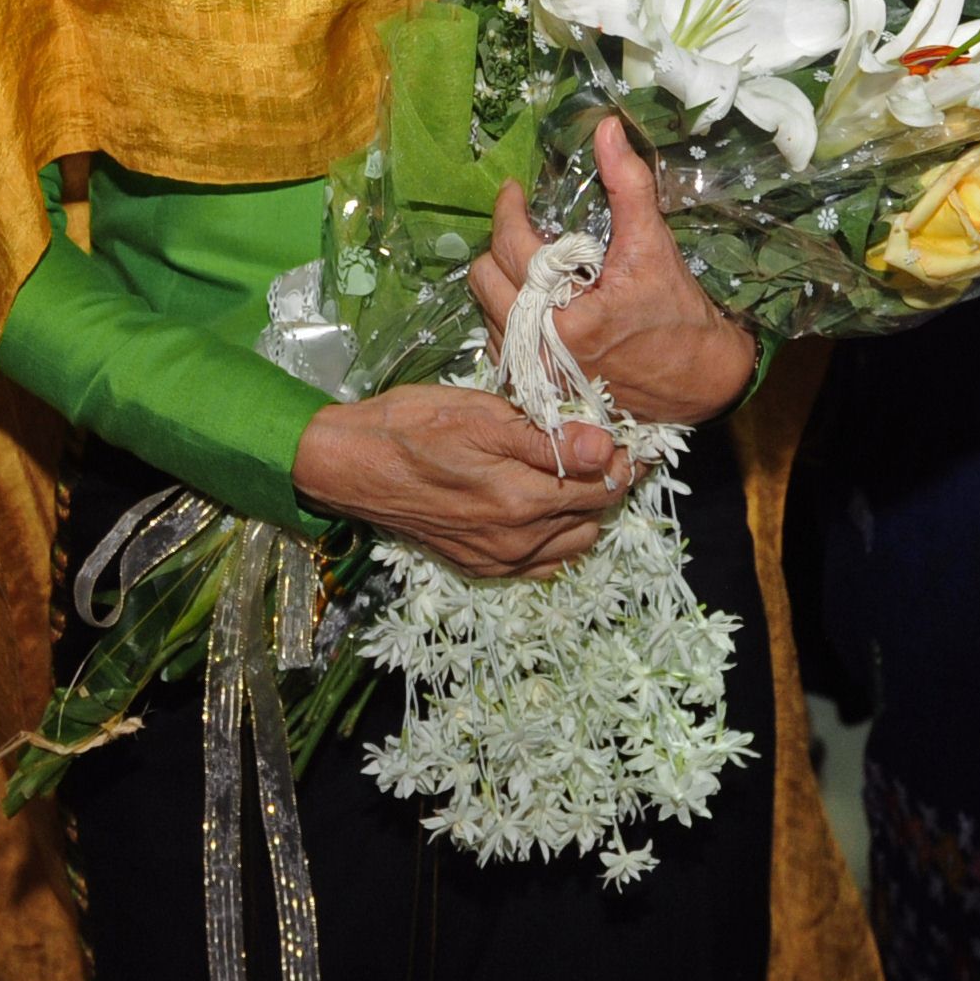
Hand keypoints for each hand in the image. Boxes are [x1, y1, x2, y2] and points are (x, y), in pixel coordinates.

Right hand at [292, 383, 632, 577]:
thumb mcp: (479, 414)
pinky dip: (559, 538)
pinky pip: (543, 562)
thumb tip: (604, 449)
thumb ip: (544, 437)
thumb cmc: (412, 426)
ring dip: (586, 510)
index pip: (602, 484)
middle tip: (605, 446)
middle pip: (593, 514)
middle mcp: (518, 540)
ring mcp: (499, 558)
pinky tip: (548, 509)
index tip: (628, 435)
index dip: (622, 457)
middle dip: (608, 481)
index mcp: (523, 499)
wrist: (351, 464)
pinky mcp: (481, 565)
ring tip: (576, 473)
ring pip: (574, 542)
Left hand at [470, 118, 755, 425]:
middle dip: (501, 246)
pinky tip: (536, 301)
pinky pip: (498, 341)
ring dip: (503, 280)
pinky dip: (508, 314)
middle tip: (526, 227)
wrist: (699, 381)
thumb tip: (607, 127)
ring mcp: (535, 374)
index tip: (514, 190)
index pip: (511, 248)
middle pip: (484, 279)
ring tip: (534, 264)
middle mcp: (539, 351)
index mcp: (564, 316)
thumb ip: (628, 185)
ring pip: (485, 310)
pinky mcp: (537, 389)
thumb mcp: (654, 245)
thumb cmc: (677, 314)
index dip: (507, 210)